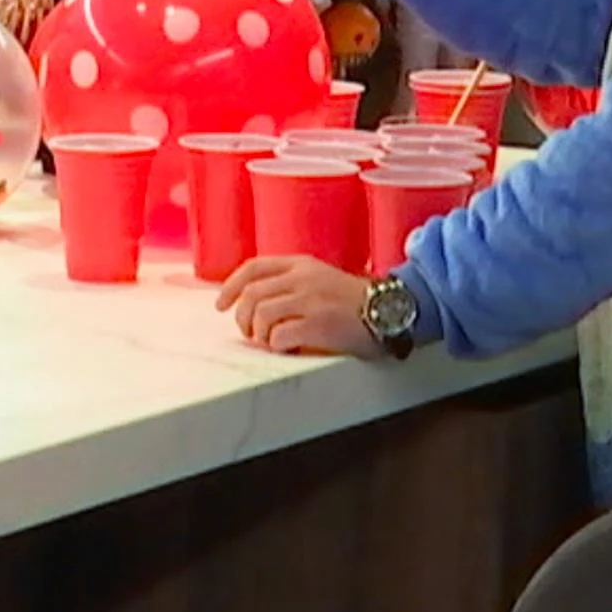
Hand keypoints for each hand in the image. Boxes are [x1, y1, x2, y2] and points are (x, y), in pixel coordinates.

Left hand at [216, 254, 374, 356]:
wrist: (391, 311)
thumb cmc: (354, 302)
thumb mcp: (321, 278)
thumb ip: (290, 282)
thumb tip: (253, 303)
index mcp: (301, 264)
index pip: (253, 267)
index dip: (230, 287)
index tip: (220, 305)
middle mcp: (302, 277)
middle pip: (251, 295)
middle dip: (243, 319)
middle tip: (253, 334)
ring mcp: (310, 299)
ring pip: (261, 316)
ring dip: (261, 335)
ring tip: (275, 342)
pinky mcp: (318, 323)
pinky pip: (279, 336)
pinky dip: (278, 346)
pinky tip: (292, 348)